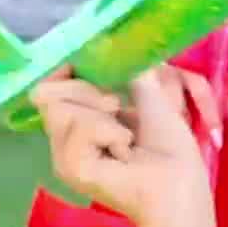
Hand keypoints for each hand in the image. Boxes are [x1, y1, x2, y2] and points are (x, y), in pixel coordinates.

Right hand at [30, 65, 210, 226]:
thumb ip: (127, 71)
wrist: (180, 184)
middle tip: (117, 107)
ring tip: (125, 137)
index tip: (81, 64)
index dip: (62, 71)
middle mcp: (65, 141)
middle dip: (87, 90)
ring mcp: (64, 157)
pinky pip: (78, 126)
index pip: (47, 88)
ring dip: (102, 115)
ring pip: (59, 107)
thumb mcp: (149, 97)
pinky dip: (108, 131)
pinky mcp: (70, 167)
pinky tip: (122, 152)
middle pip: (47, 93)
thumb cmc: (170, 149)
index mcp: (80, 125)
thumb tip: (107, 42)